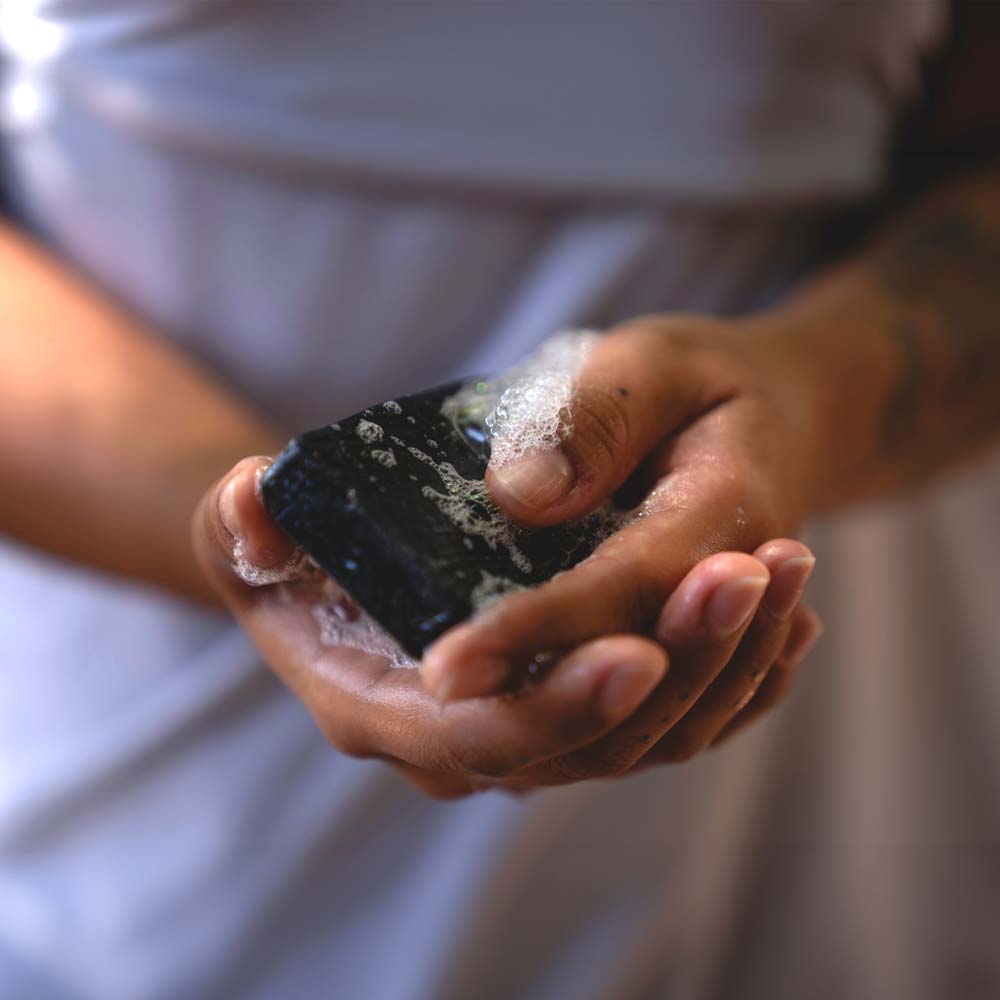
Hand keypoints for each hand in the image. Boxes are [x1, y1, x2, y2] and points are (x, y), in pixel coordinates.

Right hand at [192, 455, 819, 797]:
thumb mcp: (256, 512)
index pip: (474, 739)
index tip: (632, 652)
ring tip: (784, 568)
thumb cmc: (308, 526)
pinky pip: (676, 721)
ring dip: (725, 660)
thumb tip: (264, 500)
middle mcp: (461, 739)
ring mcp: (529, 725)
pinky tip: (787, 613)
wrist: (358, 544)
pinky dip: (740, 678)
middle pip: (584, 746)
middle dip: (672, 674)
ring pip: (648, 736)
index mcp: (379, 703)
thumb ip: (245, 518)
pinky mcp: (579, 704)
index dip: (551, 707)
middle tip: (740, 577)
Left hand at [423, 314, 816, 704]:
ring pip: (652, 724)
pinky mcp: (692, 652)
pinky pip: (663, 721)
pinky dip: (598, 729)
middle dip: (539, 703)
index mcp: (726, 509)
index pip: (623, 588)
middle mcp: (730, 592)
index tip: (446, 667)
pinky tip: (527, 719)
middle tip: (442, 695)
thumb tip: (518, 495)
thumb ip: (595, 419)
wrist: (778, 422)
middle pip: (640, 681)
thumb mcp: (650, 363)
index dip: (532, 632)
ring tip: (465, 702)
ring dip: (563, 729)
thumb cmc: (702, 382)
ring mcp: (717, 636)